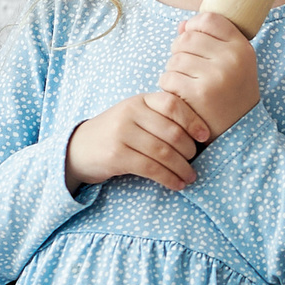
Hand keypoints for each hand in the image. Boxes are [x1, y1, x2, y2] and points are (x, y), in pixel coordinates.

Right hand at [63, 91, 212, 192]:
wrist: (79, 148)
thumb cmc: (117, 133)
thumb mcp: (135, 116)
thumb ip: (160, 117)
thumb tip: (198, 133)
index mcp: (139, 100)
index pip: (172, 105)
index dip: (193, 120)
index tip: (205, 136)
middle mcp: (130, 113)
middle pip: (171, 132)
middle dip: (189, 150)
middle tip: (196, 161)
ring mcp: (122, 134)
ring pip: (163, 152)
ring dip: (182, 168)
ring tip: (190, 177)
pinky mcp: (117, 155)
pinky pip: (151, 168)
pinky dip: (169, 178)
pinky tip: (177, 184)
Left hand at [158, 11, 259, 138]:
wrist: (240, 132)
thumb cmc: (232, 94)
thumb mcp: (233, 64)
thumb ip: (210, 40)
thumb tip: (182, 25)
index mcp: (242, 47)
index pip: (209, 19)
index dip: (195, 26)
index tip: (194, 42)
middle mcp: (232, 58)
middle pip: (187, 38)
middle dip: (180, 51)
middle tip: (188, 69)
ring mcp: (216, 76)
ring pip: (174, 58)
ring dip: (173, 71)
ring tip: (186, 83)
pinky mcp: (199, 94)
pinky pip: (168, 78)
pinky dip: (168, 86)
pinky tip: (181, 95)